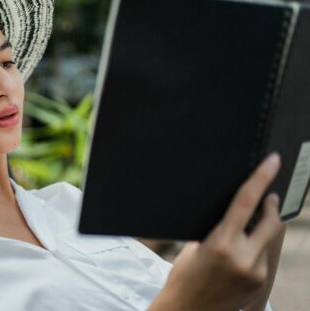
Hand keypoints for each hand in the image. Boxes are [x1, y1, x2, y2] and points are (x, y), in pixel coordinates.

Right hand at [150, 153, 285, 310]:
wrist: (188, 309)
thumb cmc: (184, 275)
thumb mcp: (196, 246)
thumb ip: (219, 229)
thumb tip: (237, 211)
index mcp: (221, 243)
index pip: (245, 203)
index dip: (261, 179)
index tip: (273, 161)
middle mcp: (243, 257)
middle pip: (272, 222)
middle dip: (272, 207)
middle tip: (270, 197)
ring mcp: (255, 272)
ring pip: (268, 241)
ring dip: (261, 232)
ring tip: (242, 237)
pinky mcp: (260, 283)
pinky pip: (265, 258)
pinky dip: (256, 251)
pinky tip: (239, 258)